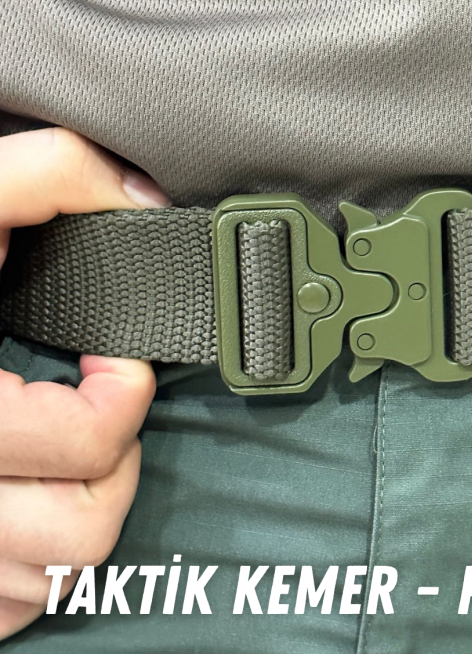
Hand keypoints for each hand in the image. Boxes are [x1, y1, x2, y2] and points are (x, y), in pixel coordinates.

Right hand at [0, 128, 169, 638]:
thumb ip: (48, 179)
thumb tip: (140, 197)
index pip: (85, 441)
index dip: (125, 394)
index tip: (115, 361)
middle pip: (81, 528)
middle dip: (114, 459)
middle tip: (98, 408)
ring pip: (48, 582)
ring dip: (78, 514)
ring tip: (64, 455)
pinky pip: (4, 611)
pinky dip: (29, 567)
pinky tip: (20, 506)